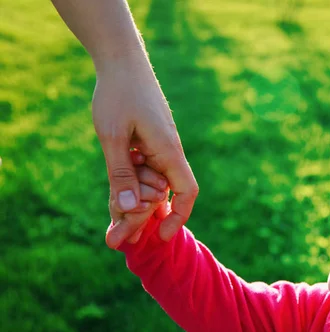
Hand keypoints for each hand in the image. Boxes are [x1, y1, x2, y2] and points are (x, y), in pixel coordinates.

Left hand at [93, 56, 197, 248]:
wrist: (121, 60)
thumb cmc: (118, 94)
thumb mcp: (113, 136)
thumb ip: (121, 174)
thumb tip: (128, 210)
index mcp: (168, 151)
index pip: (186, 192)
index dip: (178, 217)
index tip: (162, 236)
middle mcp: (168, 152)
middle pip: (161, 194)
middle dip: (140, 217)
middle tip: (113, 240)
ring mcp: (159, 146)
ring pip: (149, 183)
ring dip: (131, 201)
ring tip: (110, 223)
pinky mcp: (149, 141)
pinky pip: (143, 170)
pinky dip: (130, 184)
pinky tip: (118, 196)